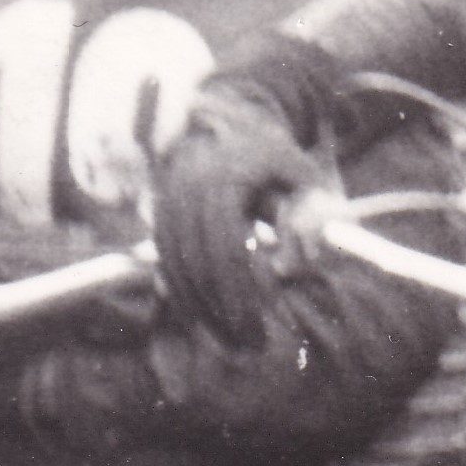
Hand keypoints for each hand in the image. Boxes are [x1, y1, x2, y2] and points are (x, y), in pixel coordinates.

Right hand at [152, 75, 333, 347]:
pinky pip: (161, 255)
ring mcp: (165, 196)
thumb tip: (287, 269)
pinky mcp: (156, 207)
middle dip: (217, 309)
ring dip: (196, 306)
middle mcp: (184, 187)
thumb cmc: (279, 158)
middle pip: (194, 261)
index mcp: (222, 178)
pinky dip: (177, 289)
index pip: (224, 248)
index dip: (237, 293)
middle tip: (246, 346)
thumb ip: (308, 220)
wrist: (232, 118)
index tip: (255, 327)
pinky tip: (198, 318)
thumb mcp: (306, 179)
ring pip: (171, 262)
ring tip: (226, 341)